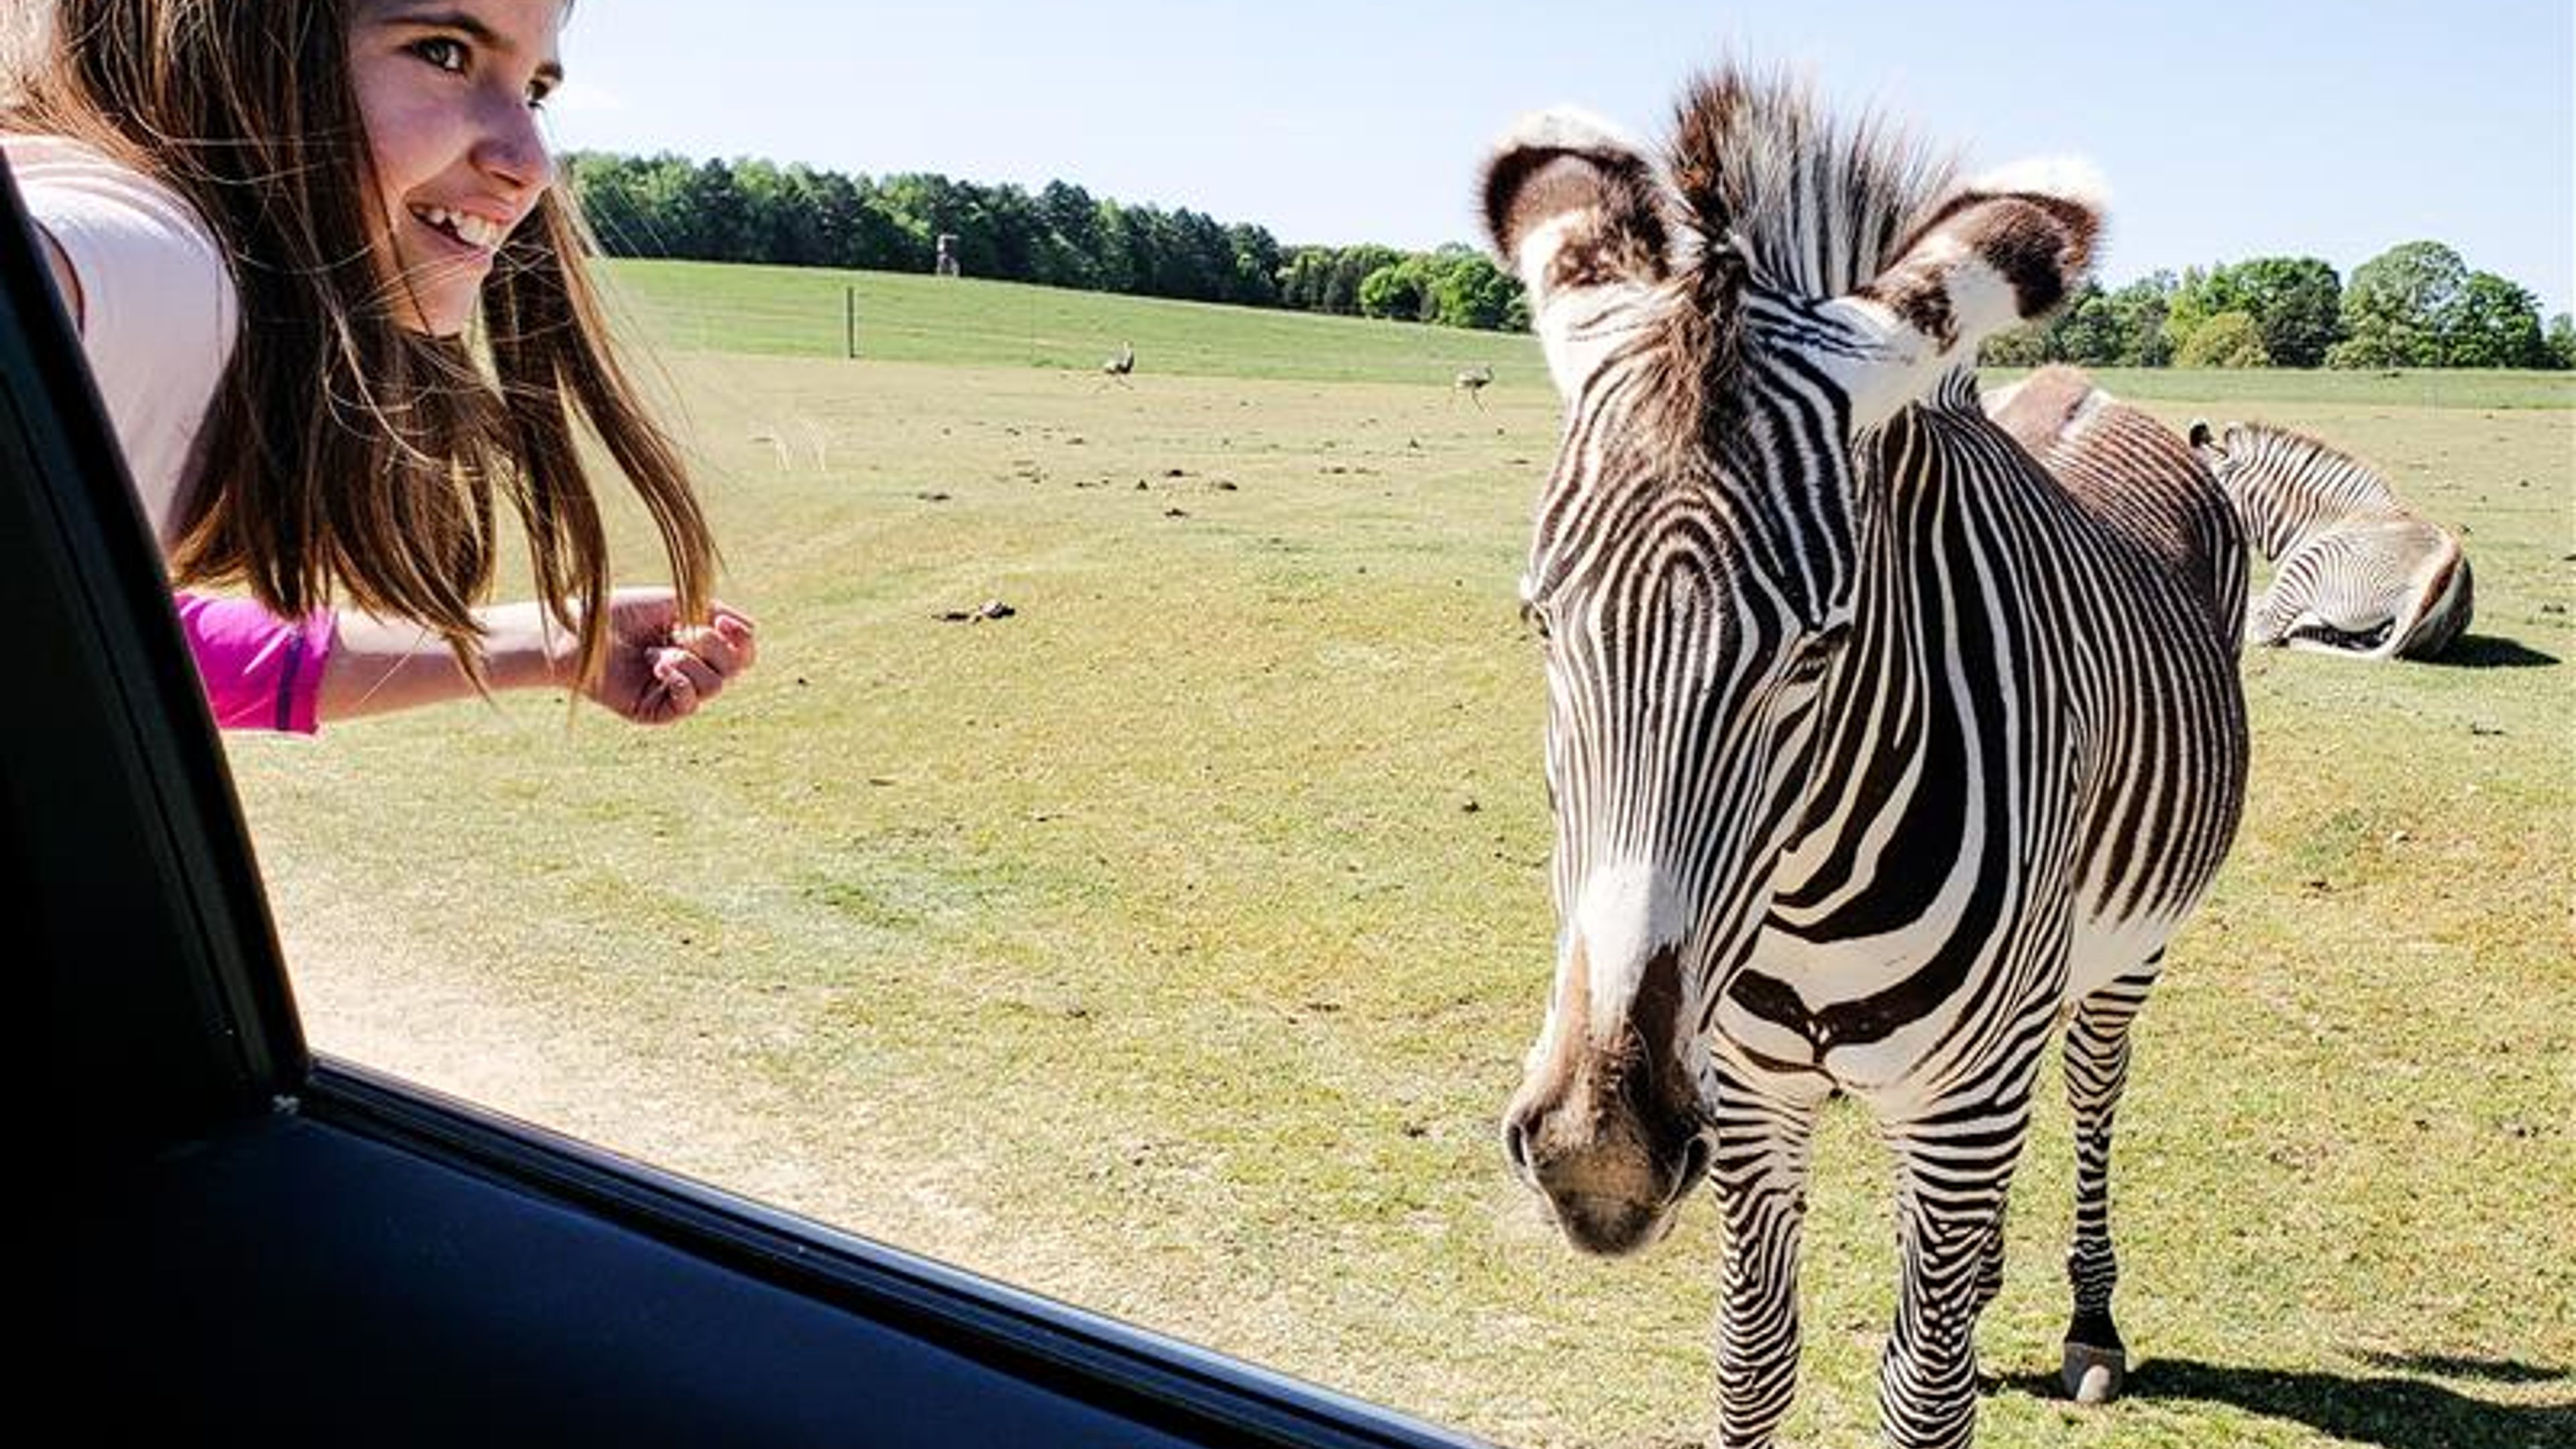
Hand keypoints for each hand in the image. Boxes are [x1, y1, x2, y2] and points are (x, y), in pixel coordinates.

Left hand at [577, 588, 758, 724]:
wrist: (579, 633)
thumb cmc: (621, 614)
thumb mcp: (675, 602)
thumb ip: (714, 611)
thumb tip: (751, 628)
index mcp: (698, 646)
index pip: (742, 653)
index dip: (742, 639)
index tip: (722, 620)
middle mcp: (691, 671)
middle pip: (736, 669)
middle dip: (713, 646)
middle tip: (679, 632)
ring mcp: (675, 693)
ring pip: (715, 686)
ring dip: (690, 662)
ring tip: (657, 653)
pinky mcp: (657, 712)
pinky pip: (689, 705)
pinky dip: (681, 682)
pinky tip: (658, 666)